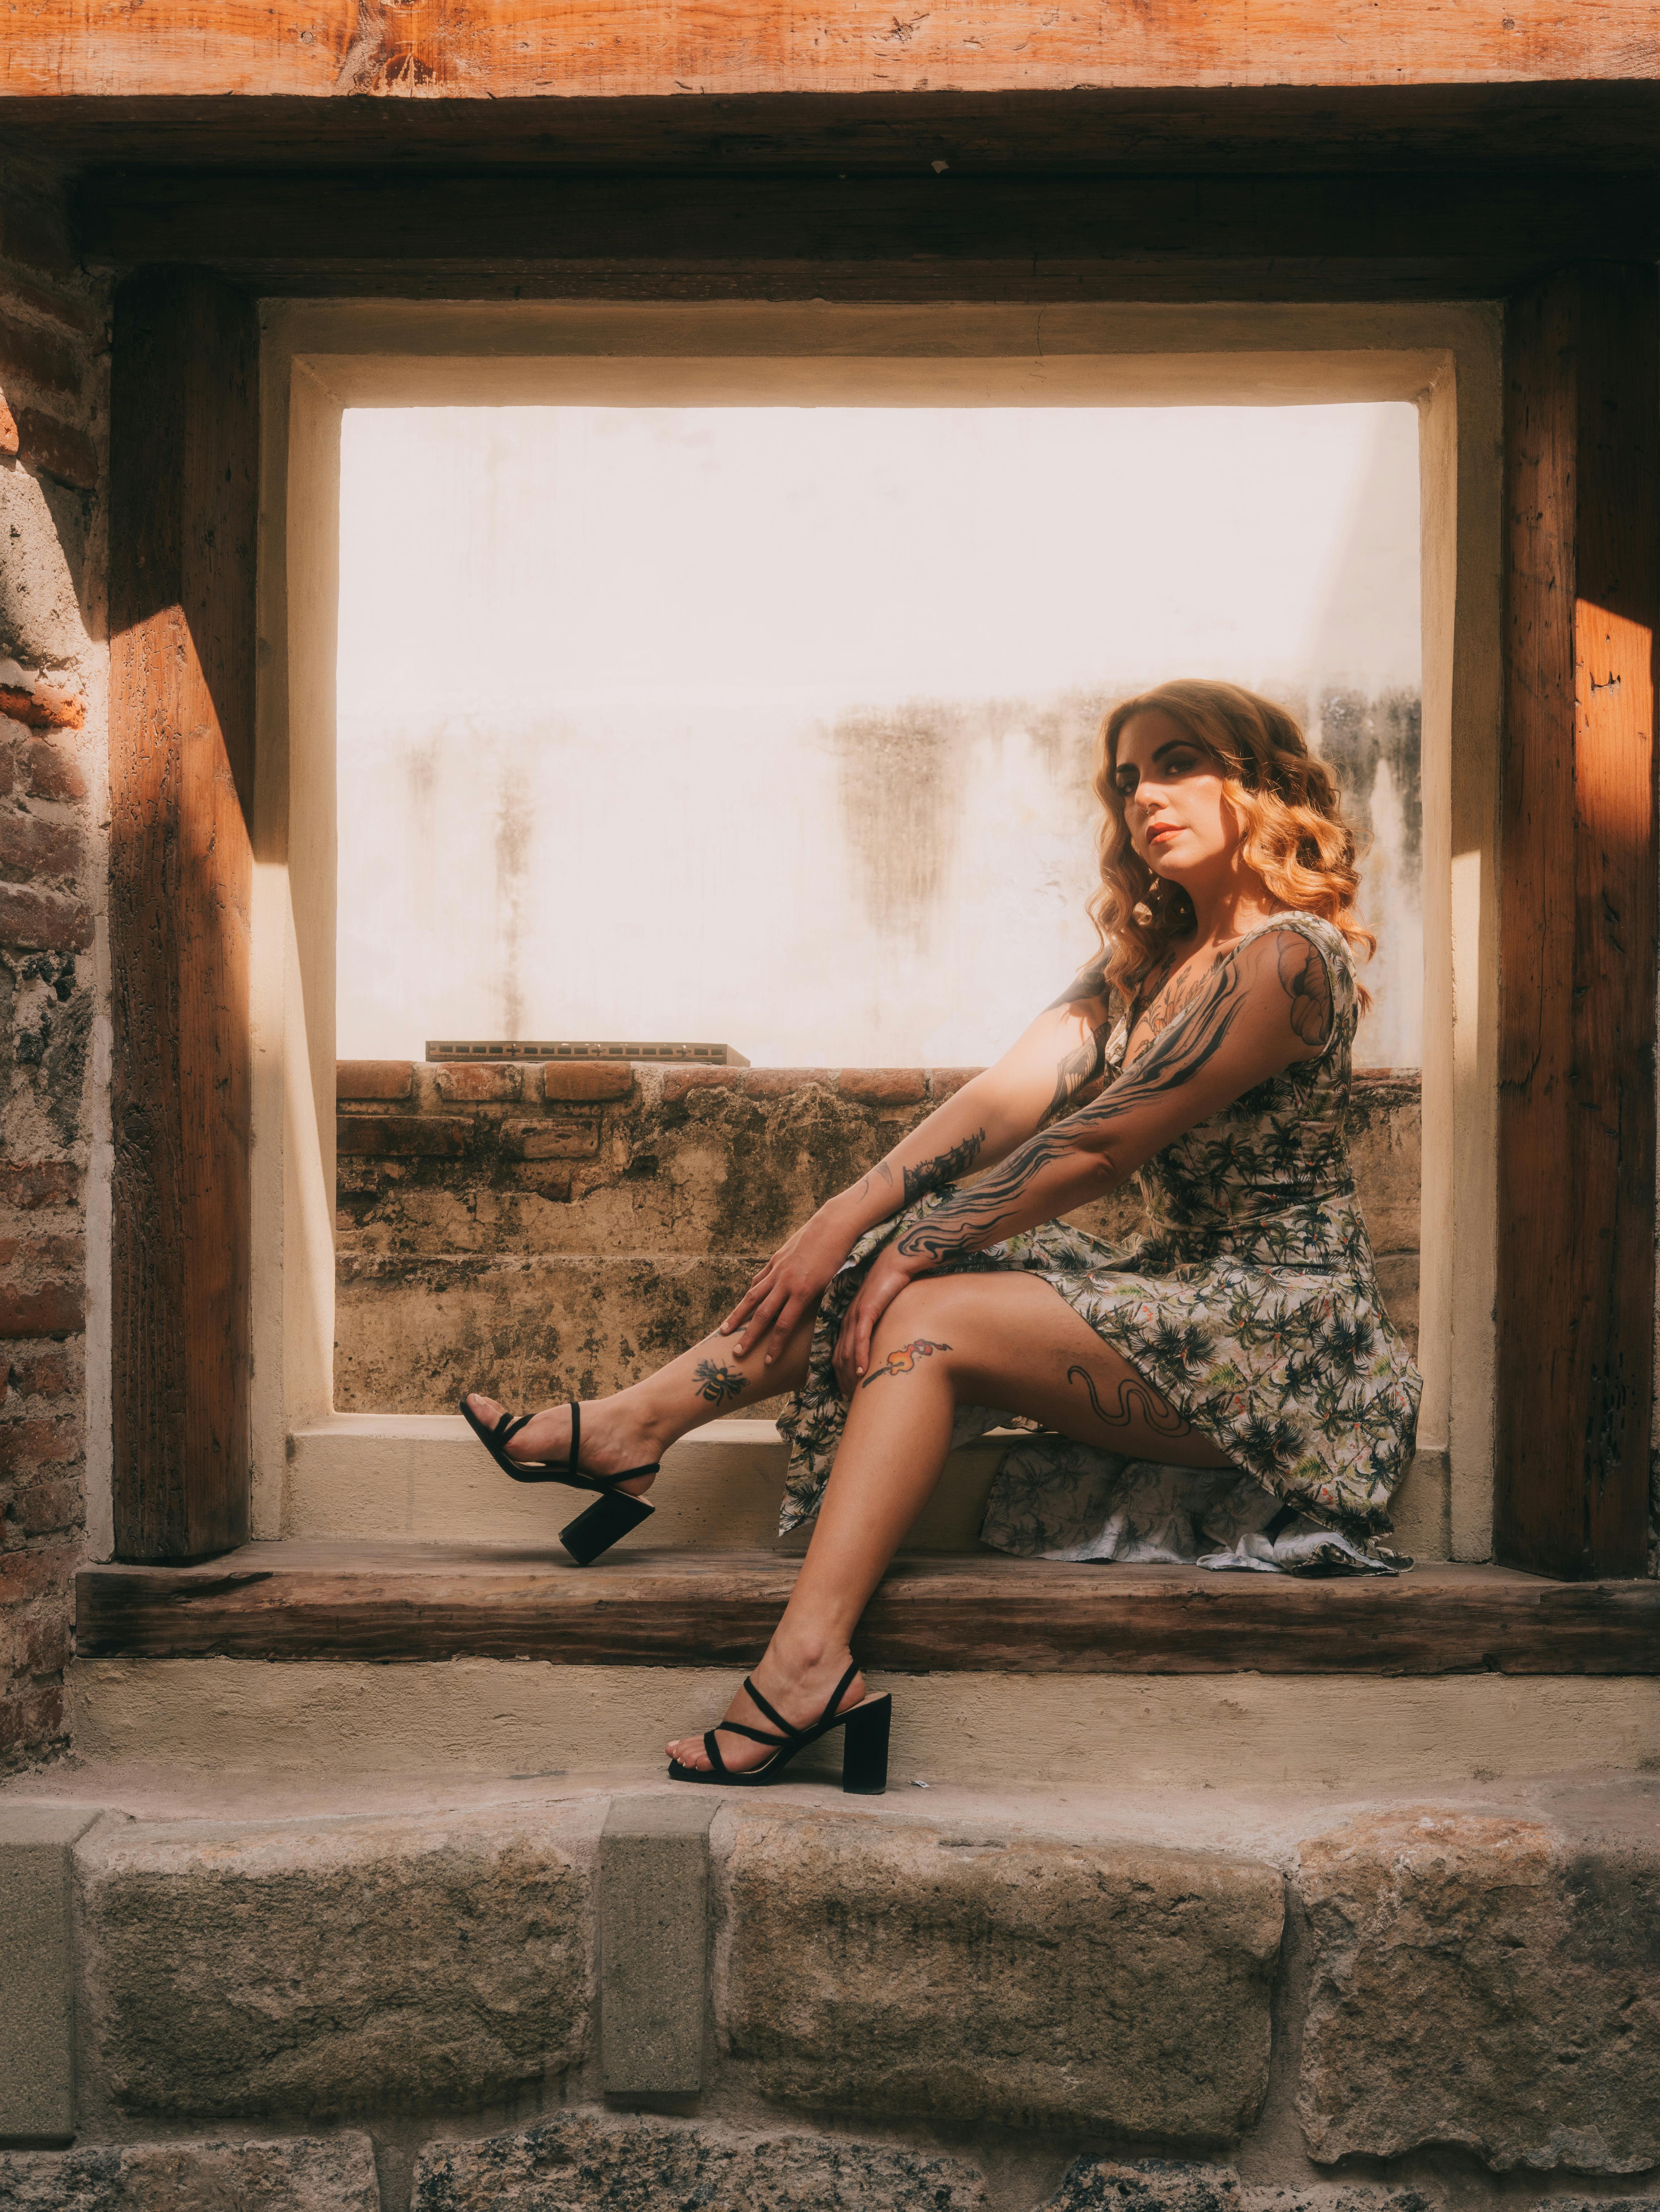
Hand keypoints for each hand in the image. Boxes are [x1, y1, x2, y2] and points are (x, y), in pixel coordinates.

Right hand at [720, 1210, 857, 1363]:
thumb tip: (812, 1322)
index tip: (767, 1362)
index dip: (774, 1346)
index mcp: (803, 1292)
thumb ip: (818, 1302)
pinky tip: (746, 1301)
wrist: (835, 1225)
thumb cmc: (841, 1257)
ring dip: (738, 1315)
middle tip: (737, 1354)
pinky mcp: (777, 1258)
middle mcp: (786, 1282)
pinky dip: (752, 1291)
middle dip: (749, 1336)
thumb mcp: (833, 1284)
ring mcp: (778, 1269)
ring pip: (753, 1296)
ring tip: (725, 1330)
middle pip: (762, 1314)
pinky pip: (760, 1279)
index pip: (783, 1325)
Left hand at [833, 1241, 926, 1397]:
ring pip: (849, 1351)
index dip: (841, 1376)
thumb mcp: (880, 1312)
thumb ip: (876, 1330)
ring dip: (851, 1375)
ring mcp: (855, 1315)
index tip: (848, 1394)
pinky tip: (865, 1372)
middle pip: (840, 1358)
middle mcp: (847, 1320)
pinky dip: (862, 1357)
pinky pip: (862, 1338)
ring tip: (856, 1393)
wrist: (897, 1263)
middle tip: (851, 1401)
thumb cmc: (892, 1288)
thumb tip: (880, 1350)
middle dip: (843, 1381)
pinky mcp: (867, 1310)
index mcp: (848, 1322)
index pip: (838, 1355)